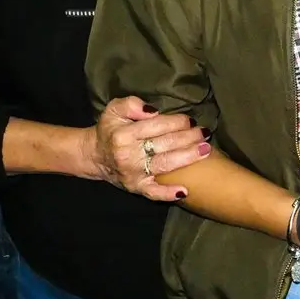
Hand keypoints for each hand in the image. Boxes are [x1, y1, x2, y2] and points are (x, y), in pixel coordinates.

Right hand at [92, 96, 210, 201]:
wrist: (94, 155)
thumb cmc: (109, 130)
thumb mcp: (114, 109)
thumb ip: (131, 104)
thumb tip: (153, 111)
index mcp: (124, 134)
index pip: (156, 125)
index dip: (176, 122)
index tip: (190, 120)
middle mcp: (129, 154)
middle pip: (165, 144)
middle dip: (188, 137)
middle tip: (204, 133)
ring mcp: (133, 173)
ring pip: (165, 165)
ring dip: (188, 157)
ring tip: (205, 150)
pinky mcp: (136, 188)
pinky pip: (153, 193)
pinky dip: (168, 194)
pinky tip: (184, 191)